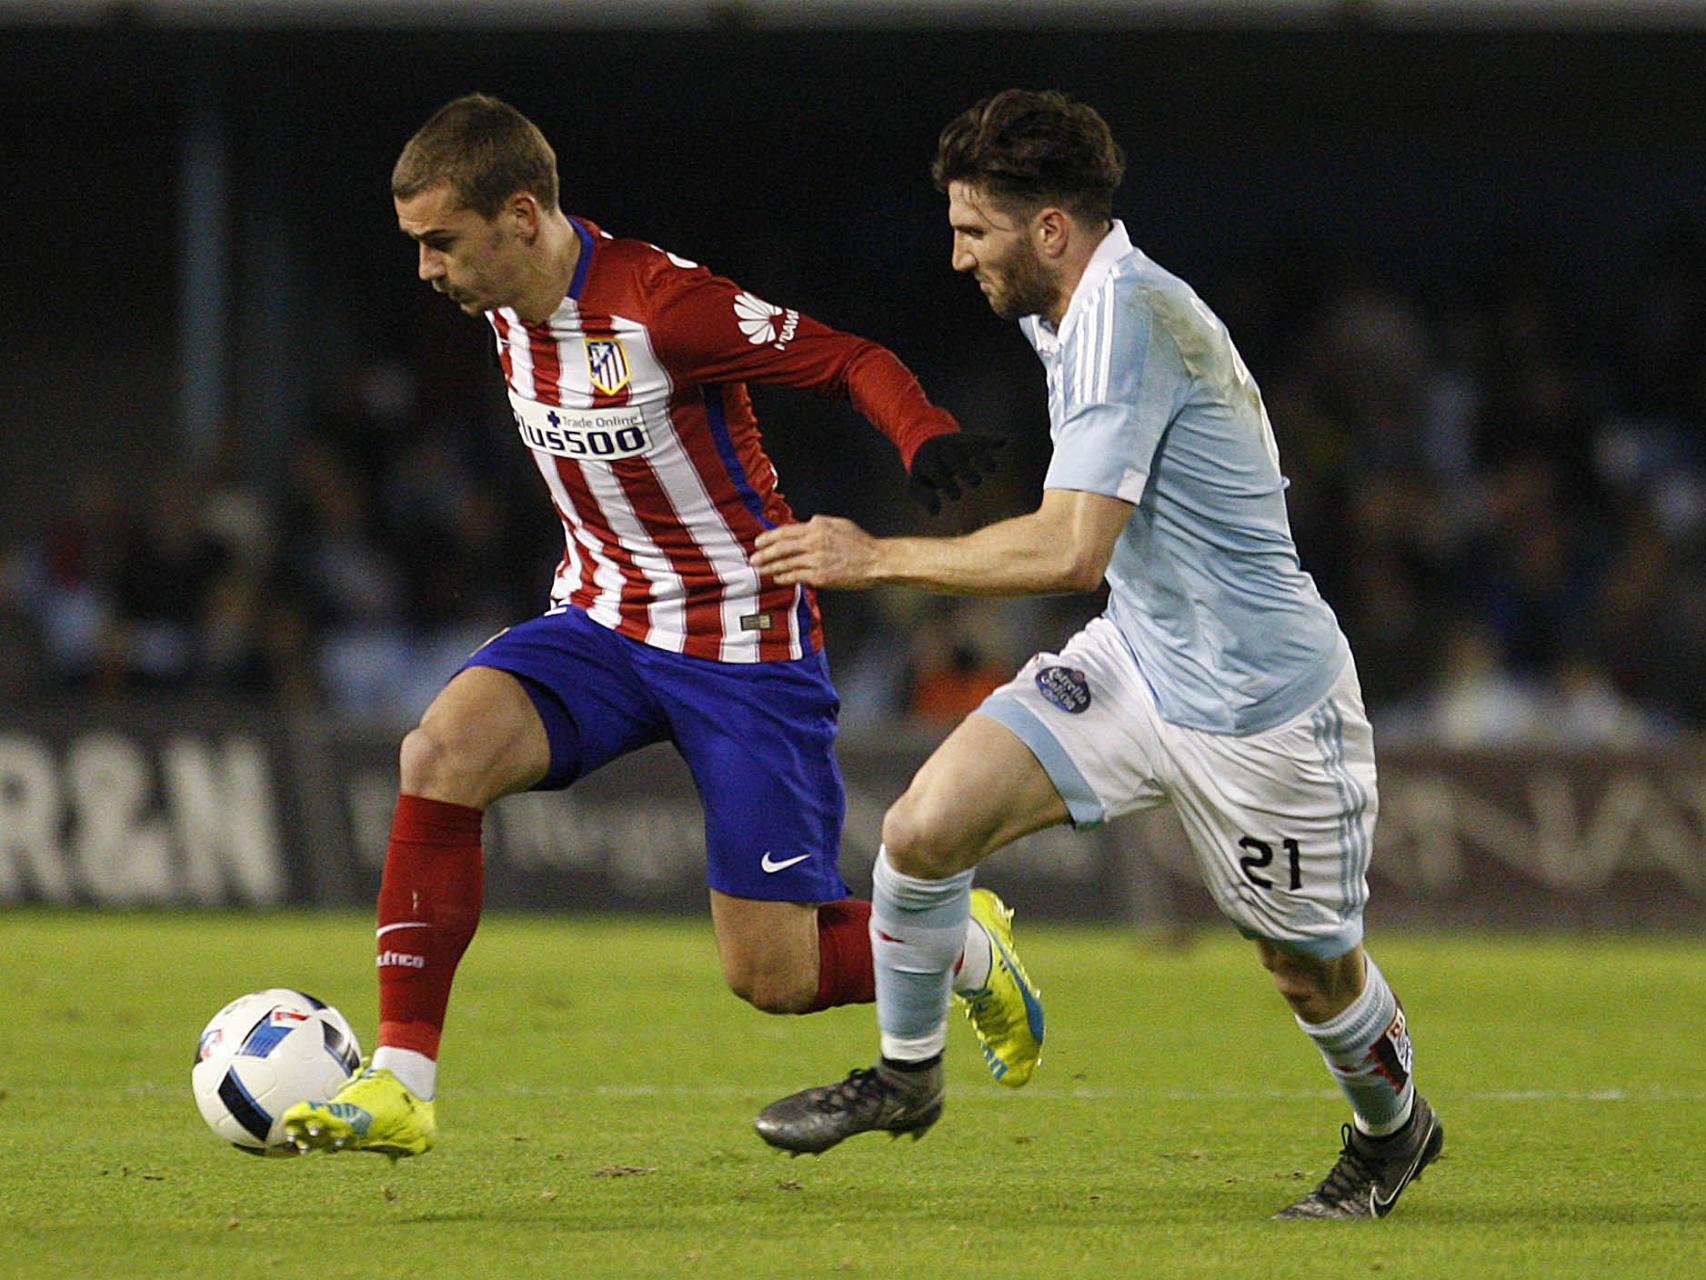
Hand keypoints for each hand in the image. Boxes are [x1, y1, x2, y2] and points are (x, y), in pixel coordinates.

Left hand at [752, 515, 880, 588]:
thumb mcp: (839, 524)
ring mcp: (816, 560)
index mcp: (817, 527)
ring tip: (760, 570)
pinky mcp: (820, 576)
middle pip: (781, 548)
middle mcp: (814, 542)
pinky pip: (796, 577)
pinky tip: (778, 578)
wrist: (875, 560)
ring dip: (770, 567)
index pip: (785, 531)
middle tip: (753, 558)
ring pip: (785, 564)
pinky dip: (784, 578)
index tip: (759, 542)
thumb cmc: (860, 543)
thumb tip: (805, 525)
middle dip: (764, 554)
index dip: (768, 537)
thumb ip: (819, 524)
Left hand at [907, 431, 1005, 514]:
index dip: (948, 485)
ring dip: (982, 458)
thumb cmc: (924, 470)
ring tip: (993, 468)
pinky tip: (1004, 441)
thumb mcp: (918, 484)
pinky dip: (992, 440)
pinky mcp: (971, 439)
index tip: (957, 496)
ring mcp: (958, 443)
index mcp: (929, 461)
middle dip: (965, 470)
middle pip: (955, 459)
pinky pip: (982, 438)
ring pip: (971, 448)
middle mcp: (944, 450)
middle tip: (976, 481)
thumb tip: (935, 513)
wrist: (925, 440)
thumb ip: (925, 497)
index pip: (939, 473)